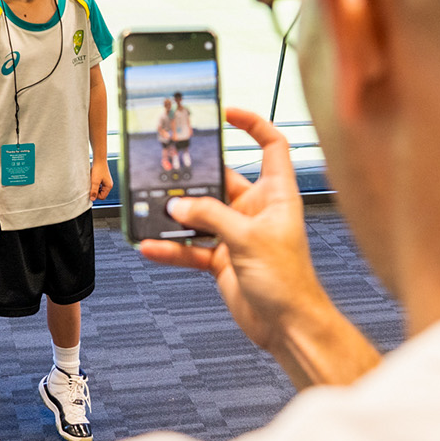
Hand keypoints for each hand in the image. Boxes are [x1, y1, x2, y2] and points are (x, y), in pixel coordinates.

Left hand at [89, 159, 112, 201]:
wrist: (99, 160)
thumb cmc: (98, 169)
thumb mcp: (95, 181)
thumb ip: (94, 191)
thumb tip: (92, 199)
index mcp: (109, 186)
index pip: (102, 197)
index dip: (96, 195)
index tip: (91, 190)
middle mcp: (109, 185)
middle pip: (101, 194)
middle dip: (95, 191)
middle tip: (91, 186)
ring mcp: (106, 182)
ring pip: (99, 190)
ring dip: (95, 188)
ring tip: (92, 182)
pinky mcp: (103, 180)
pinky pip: (99, 186)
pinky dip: (95, 185)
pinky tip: (92, 180)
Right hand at [138, 108, 332, 359]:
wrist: (288, 328)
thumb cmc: (289, 282)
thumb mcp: (247, 240)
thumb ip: (210, 217)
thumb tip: (178, 204)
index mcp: (276, 195)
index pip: (271, 145)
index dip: (253, 124)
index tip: (227, 113)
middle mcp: (256, 210)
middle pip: (222, 180)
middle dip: (195, 177)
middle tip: (167, 166)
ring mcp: (237, 235)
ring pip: (200, 215)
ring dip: (177, 215)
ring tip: (151, 209)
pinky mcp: (222, 259)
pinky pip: (191, 247)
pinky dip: (171, 247)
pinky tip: (150, 246)